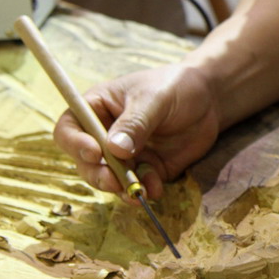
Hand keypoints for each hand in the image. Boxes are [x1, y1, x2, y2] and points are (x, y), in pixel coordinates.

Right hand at [53, 65, 221, 198]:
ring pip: (109, 179)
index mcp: (97, 108)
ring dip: (120, 189)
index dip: (75, 144)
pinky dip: (144, 191)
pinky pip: (138, 186)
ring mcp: (125, 155)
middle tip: (113, 181)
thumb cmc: (175, 86)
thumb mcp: (154, 99)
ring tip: (137, 192)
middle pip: (85, 162)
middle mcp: (105, 134)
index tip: (94, 153)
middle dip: (97, 175)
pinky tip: (156, 189)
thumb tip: (114, 149)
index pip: (69, 129)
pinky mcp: (146, 169)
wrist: (208, 99)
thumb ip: (135, 123)